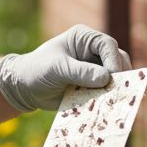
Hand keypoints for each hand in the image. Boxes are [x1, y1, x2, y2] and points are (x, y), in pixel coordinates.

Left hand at [0, 24, 131, 110]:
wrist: (25, 88)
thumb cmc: (37, 70)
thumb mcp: (57, 69)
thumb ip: (80, 72)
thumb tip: (105, 78)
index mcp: (85, 38)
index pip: (107, 45)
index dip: (113, 60)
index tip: (112, 77)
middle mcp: (94, 52)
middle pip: (118, 61)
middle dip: (120, 77)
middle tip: (120, 92)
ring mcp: (96, 69)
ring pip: (117, 78)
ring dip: (117, 89)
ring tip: (117, 102)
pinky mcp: (94, 86)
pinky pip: (108, 92)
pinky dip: (110, 99)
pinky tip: (111, 108)